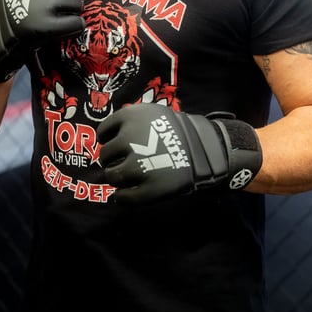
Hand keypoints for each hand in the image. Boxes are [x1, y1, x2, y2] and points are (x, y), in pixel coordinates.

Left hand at [97, 103, 261, 203]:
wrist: (208, 149)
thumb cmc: (177, 130)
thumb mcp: (153, 114)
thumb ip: (129, 122)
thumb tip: (105, 139)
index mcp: (130, 117)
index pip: (103, 133)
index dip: (109, 140)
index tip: (119, 146)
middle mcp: (129, 139)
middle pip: (105, 155)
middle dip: (113, 160)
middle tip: (126, 162)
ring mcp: (138, 165)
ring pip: (111, 176)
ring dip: (116, 178)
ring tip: (128, 177)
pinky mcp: (149, 189)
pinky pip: (123, 197)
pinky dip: (122, 197)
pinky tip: (129, 193)